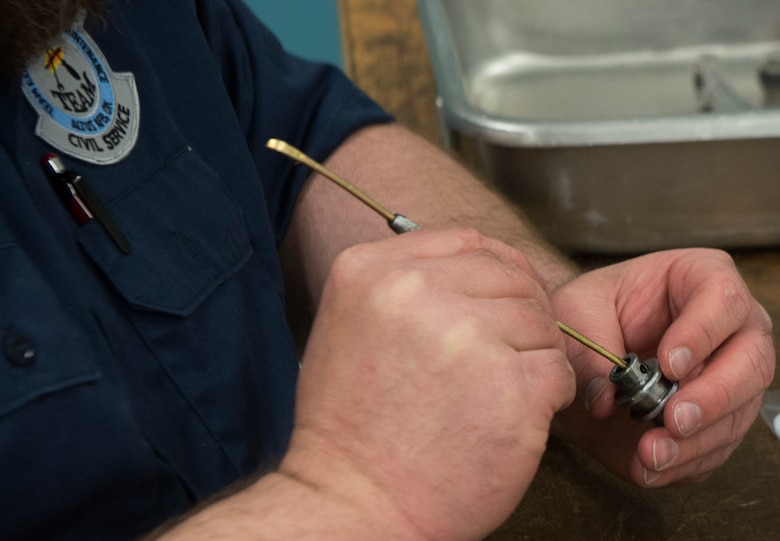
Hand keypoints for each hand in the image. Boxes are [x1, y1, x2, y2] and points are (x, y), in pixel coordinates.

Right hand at [282, 228, 574, 539]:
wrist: (353, 505)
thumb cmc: (353, 427)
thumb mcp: (352, 325)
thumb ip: (406, 285)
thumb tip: (481, 262)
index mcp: (371, 271)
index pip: (466, 240)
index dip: (497, 269)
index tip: (504, 298)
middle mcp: (414, 292)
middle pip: (509, 276)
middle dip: (519, 315)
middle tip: (502, 358)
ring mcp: (464, 336)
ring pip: (540, 321)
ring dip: (533, 356)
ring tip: (495, 395)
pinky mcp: (509, 387)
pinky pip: (559, 369)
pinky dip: (549, 394)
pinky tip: (514, 417)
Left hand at [550, 249, 774, 486]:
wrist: (574, 351)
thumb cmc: (584, 315)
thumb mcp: (575, 315)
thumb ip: (589, 351)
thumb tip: (605, 399)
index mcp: (700, 279)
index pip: (722, 299)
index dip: (702, 333)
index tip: (669, 364)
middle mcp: (730, 328)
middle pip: (752, 361)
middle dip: (714, 397)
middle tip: (672, 419)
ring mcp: (730, 377)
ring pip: (739, 413)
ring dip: (697, 441)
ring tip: (651, 453)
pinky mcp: (714, 421)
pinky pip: (714, 448)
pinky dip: (683, 463)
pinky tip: (650, 465)